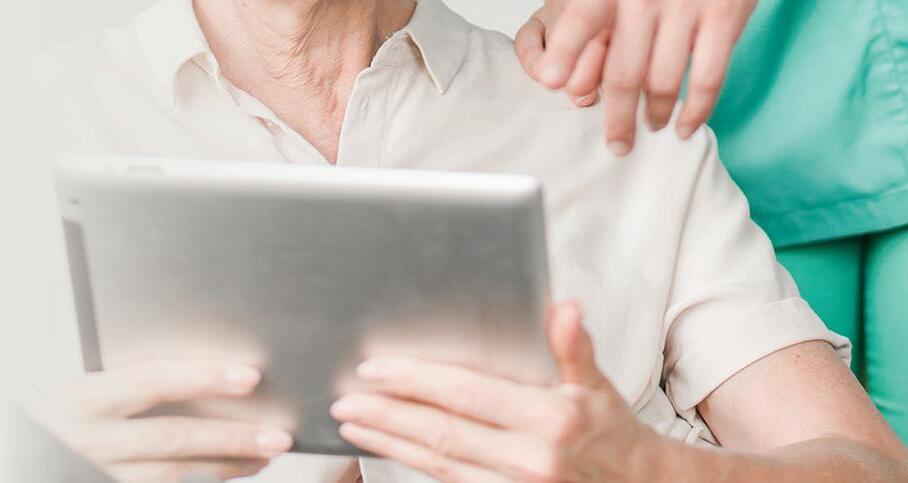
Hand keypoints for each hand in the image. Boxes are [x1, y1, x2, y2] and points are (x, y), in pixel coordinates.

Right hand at [27, 360, 292, 482]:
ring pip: (174, 473)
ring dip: (228, 463)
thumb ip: (135, 365)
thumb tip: (207, 352)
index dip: (202, 378)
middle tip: (278, 434)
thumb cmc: (63, 394)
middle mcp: (92, 439)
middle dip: (231, 437)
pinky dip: (209, 476)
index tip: (250, 376)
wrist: (28, 432)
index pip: (153, 382)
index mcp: (85, 398)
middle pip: (173, 438)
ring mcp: (102, 468)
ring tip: (269, 451)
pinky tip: (242, 467)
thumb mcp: (87, 371)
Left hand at [331, 302, 666, 481]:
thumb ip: (575, 347)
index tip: (376, 368)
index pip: (468, 395)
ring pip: (438, 463)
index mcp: (551, 419)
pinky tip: (388, 446)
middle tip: (345, 399)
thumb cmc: (610, 427)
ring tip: (352, 423)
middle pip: (442, 433)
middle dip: (387, 415)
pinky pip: (448, 480)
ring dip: (389, 442)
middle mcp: (530, 458)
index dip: (418, 381)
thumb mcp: (598, 383)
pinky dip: (412, 462)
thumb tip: (565, 308)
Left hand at [516, 0, 756, 154]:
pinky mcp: (724, 15)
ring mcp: (687, 6)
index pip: (583, 18)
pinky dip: (696, 111)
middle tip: (617, 143)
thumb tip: (562, 75)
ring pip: (663, 83)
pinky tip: (684, 125)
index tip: (549, 80)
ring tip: (652, 126)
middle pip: (623, 73)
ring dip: (656, 115)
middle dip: (618, 118)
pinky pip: (707, 78)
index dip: (563, 50)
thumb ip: (595, 18)